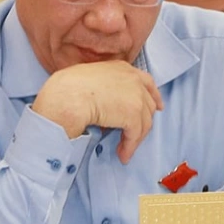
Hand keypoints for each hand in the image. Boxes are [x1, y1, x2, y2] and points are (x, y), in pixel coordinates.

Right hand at [33, 61, 164, 162]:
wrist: (65, 97)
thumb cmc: (66, 90)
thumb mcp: (90, 80)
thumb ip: (104, 88)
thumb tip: (105, 106)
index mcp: (121, 68)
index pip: (146, 82)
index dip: (153, 96)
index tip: (158, 106)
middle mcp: (133, 78)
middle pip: (148, 103)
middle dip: (144, 120)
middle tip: (135, 135)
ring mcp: (135, 95)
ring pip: (144, 122)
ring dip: (134, 139)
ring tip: (124, 151)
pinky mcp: (133, 113)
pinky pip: (135, 135)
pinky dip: (129, 147)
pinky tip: (122, 154)